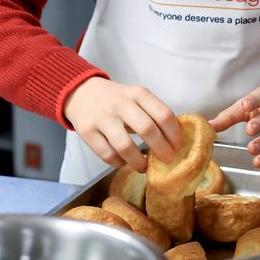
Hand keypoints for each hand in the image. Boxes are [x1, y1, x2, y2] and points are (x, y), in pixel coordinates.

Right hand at [64, 78, 182, 171]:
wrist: (81, 93)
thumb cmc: (116, 100)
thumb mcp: (136, 97)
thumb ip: (153, 113)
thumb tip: (173, 142)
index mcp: (138, 94)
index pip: (163, 114)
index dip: (174, 134)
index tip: (177, 147)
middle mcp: (121, 103)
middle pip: (147, 129)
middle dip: (161, 150)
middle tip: (167, 160)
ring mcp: (102, 118)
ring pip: (125, 146)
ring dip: (139, 162)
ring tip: (144, 167)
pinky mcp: (87, 131)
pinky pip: (107, 154)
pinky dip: (119, 163)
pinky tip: (124, 162)